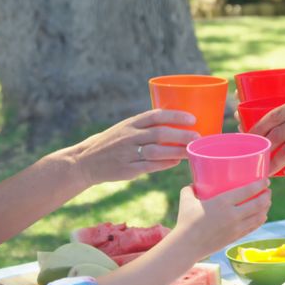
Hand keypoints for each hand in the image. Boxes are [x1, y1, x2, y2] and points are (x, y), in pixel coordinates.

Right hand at [72, 109, 199, 184]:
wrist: (86, 161)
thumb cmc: (112, 143)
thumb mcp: (124, 129)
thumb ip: (145, 127)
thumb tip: (174, 125)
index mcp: (130, 124)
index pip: (156, 115)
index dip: (175, 116)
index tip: (192, 118)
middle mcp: (129, 136)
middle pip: (160, 134)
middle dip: (181, 135)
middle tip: (198, 137)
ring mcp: (127, 153)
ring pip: (157, 151)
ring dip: (177, 151)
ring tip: (191, 151)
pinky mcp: (126, 169)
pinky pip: (149, 166)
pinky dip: (164, 164)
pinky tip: (176, 162)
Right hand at [172, 180, 271, 255]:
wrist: (187, 246)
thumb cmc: (185, 221)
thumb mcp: (186, 200)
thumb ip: (190, 189)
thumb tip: (194, 183)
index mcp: (222, 202)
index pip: (248, 191)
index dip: (260, 185)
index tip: (266, 181)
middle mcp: (233, 214)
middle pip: (258, 204)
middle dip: (266, 196)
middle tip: (268, 191)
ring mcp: (236, 228)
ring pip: (258, 217)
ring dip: (265, 208)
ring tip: (267, 203)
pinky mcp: (235, 237)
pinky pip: (252, 227)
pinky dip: (259, 221)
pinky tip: (261, 217)